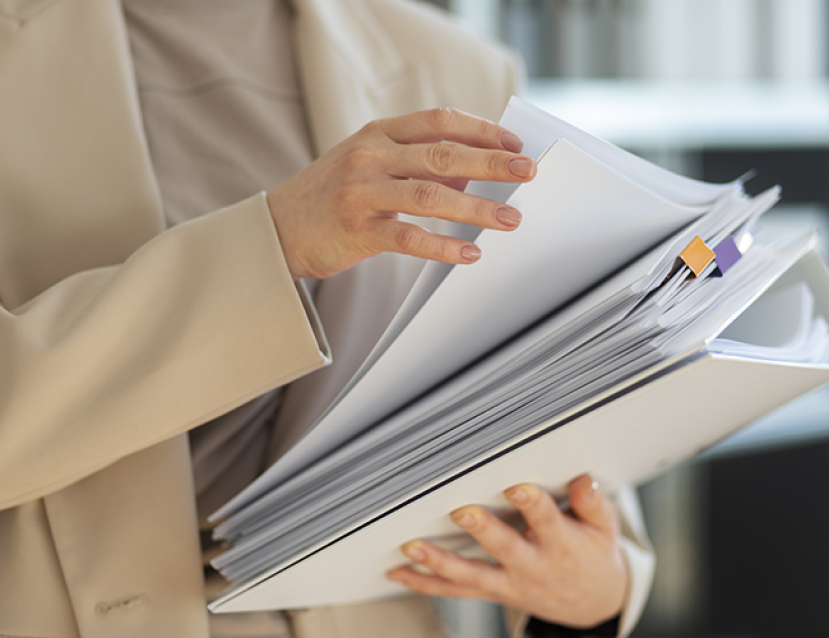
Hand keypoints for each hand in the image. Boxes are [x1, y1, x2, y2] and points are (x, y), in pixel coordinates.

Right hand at [266, 108, 535, 279]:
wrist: (277, 229)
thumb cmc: (327, 196)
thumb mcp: (368, 165)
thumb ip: (415, 163)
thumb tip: (469, 170)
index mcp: (377, 133)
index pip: (439, 121)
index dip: (481, 130)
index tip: (513, 143)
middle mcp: (370, 156)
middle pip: (444, 154)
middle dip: (492, 163)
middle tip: (526, 172)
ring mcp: (362, 192)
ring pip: (432, 194)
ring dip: (477, 207)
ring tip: (509, 219)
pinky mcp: (358, 229)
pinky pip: (410, 237)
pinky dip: (444, 245)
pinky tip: (469, 252)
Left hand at [386, 476, 628, 628]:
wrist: (593, 604)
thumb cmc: (594, 555)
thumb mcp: (604, 528)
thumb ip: (592, 503)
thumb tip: (583, 481)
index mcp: (562, 545)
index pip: (547, 521)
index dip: (533, 504)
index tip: (518, 487)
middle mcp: (533, 567)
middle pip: (505, 548)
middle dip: (483, 530)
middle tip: (462, 512)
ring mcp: (510, 583)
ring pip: (471, 576)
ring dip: (439, 562)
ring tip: (412, 547)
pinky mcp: (493, 592)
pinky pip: (456, 591)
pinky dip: (425, 583)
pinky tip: (399, 572)